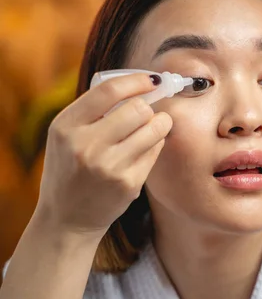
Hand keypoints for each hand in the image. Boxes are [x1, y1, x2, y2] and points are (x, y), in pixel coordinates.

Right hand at [32, 73, 171, 237]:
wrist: (67, 218)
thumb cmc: (71, 168)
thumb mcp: (66, 135)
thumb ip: (94, 110)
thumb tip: (141, 85)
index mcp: (66, 126)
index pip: (109, 90)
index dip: (137, 81)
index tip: (152, 80)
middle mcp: (86, 145)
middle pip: (138, 109)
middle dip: (149, 107)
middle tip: (149, 112)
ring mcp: (109, 166)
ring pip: (154, 128)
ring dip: (159, 124)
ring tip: (150, 129)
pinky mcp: (128, 183)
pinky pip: (156, 151)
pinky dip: (155, 146)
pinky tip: (141, 151)